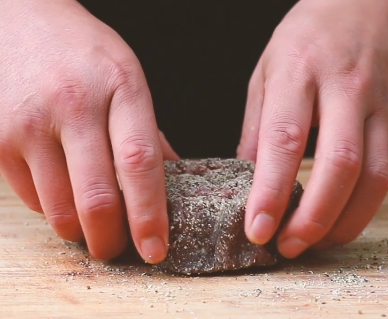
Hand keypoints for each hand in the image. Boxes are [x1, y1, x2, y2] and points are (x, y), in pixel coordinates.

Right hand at [0, 0, 178, 262]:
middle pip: (97, 198)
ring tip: (94, 228)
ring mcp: (29, 123)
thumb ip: (147, 133)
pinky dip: (53, 211)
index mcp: (120, 87)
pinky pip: (30, 199)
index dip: (149, 214)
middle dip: (111, 240)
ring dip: (80, 231)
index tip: (156, 248)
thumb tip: (169, 186)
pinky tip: (65, 197)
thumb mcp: (128, 77)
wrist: (16, 18)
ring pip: (58, 209)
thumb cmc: (83, 52)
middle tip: (120, 250)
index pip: (140, 163)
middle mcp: (73, 106)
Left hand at [238, 0, 387, 257]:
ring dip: (342, 223)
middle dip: (312, 218)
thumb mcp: (267, 70)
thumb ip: (257, 127)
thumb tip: (246, 183)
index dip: (270, 190)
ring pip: (372, 178)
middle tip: (286, 247)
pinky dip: (362, 208)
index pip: (284, 138)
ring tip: (312, 244)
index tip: (256, 229)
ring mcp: (379, 107)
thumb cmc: (308, 39)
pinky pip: (385, 175)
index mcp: (299, 71)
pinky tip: (337, 222)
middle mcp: (345, 89)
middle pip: (339, 165)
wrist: (371, 8)